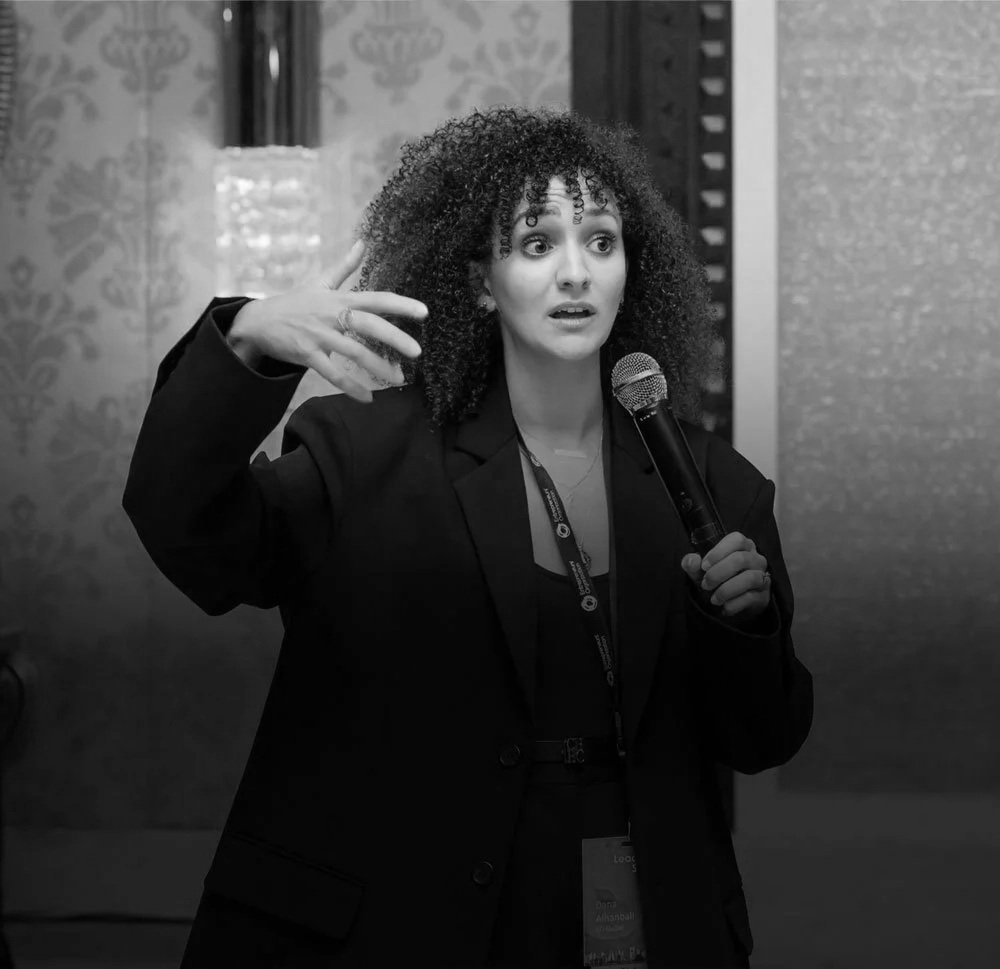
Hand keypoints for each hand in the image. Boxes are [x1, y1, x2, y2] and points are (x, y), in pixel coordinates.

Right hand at [226, 240, 424, 402]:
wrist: (257, 321)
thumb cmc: (295, 303)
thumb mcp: (319, 282)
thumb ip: (345, 266)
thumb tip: (363, 242)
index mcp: (339, 298)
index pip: (376, 299)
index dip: (400, 304)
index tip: (424, 312)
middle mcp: (331, 315)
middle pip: (368, 325)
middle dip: (394, 338)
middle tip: (417, 352)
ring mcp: (319, 335)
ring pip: (353, 352)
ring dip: (377, 366)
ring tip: (397, 378)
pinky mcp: (307, 354)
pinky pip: (332, 373)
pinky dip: (350, 386)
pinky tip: (367, 398)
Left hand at [681, 531, 770, 619]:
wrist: (730, 604)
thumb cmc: (717, 580)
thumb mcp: (701, 571)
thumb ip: (693, 564)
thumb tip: (691, 561)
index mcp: (742, 546)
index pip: (737, 539)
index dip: (718, 552)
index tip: (704, 566)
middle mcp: (755, 559)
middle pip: (741, 559)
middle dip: (718, 573)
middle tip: (705, 584)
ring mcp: (762, 576)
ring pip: (749, 578)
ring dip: (726, 590)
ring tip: (714, 599)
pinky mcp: (763, 595)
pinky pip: (751, 597)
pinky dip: (733, 604)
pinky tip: (724, 607)